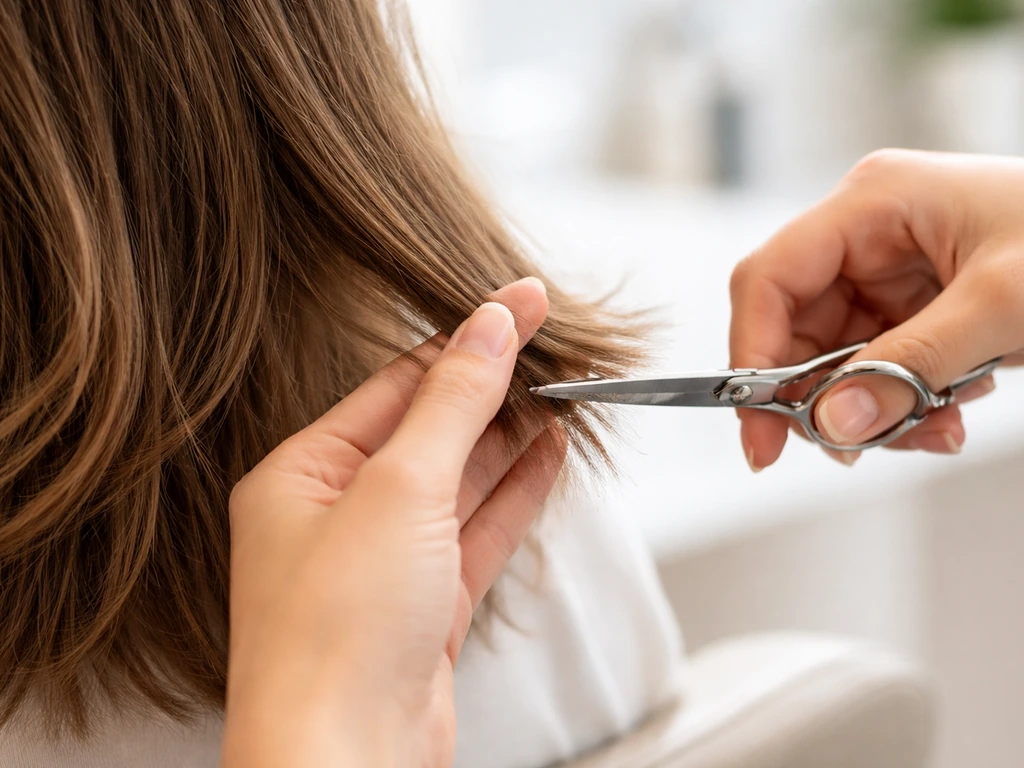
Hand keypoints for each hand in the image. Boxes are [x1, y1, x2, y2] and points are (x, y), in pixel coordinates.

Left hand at [220, 277, 564, 766]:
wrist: (346, 763)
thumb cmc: (334, 637)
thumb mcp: (400, 489)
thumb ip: (452, 404)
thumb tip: (489, 326)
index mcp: (300, 476)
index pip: (396, 385)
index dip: (466, 340)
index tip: (522, 304)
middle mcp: (337, 516)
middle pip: (430, 430)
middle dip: (493, 388)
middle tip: (554, 345)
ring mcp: (384, 565)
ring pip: (460, 482)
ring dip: (511, 438)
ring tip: (561, 391)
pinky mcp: (426, 608)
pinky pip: (477, 532)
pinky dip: (516, 493)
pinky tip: (549, 454)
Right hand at [729, 150, 1023, 470]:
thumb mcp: (1003, 305)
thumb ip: (911, 366)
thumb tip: (833, 423)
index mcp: (873, 202)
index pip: (769, 280)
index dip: (752, 356)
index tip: (762, 432)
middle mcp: (868, 233)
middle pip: (795, 327)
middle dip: (823, 395)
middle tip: (854, 446)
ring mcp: (889, 270)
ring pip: (834, 357)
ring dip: (869, 408)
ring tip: (929, 431)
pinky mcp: (914, 304)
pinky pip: (875, 365)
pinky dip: (899, 403)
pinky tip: (943, 416)